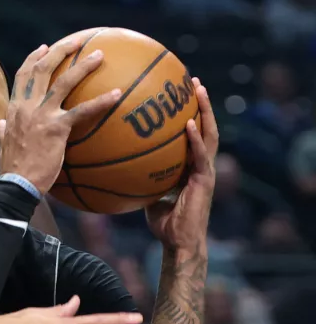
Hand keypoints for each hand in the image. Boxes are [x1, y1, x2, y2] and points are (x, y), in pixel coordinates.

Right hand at [0, 40, 121, 192]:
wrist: (16, 183)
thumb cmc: (12, 168)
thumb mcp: (3, 144)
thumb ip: (3, 131)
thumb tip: (0, 124)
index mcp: (15, 109)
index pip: (23, 76)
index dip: (33, 59)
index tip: (44, 48)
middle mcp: (27, 106)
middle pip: (42, 69)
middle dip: (60, 50)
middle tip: (77, 40)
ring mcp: (42, 115)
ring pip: (64, 81)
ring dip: (83, 65)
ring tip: (99, 54)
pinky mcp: (57, 128)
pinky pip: (83, 110)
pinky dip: (102, 101)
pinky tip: (118, 94)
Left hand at [146, 78, 217, 251]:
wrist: (179, 243)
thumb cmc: (163, 223)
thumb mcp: (147, 194)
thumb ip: (138, 177)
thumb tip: (113, 164)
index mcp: (190, 165)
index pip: (192, 133)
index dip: (189, 113)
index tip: (180, 93)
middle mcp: (201, 164)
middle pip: (205, 126)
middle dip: (201, 103)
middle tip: (194, 80)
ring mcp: (205, 171)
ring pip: (209, 134)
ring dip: (205, 111)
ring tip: (198, 90)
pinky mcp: (205, 181)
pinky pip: (200, 155)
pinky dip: (194, 138)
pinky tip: (188, 124)